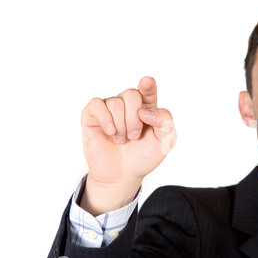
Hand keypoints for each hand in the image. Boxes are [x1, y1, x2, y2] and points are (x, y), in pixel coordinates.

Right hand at [80, 76, 175, 215]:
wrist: (123, 175)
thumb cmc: (144, 156)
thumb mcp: (165, 141)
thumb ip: (164, 121)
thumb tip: (144, 110)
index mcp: (146, 107)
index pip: (147, 89)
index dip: (147, 85)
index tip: (147, 82)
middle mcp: (128, 105)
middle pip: (132, 94)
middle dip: (134, 119)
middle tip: (134, 136)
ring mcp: (110, 109)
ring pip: (115, 102)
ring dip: (121, 126)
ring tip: (122, 140)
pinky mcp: (92, 116)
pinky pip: (96, 105)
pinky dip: (105, 119)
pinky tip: (111, 132)